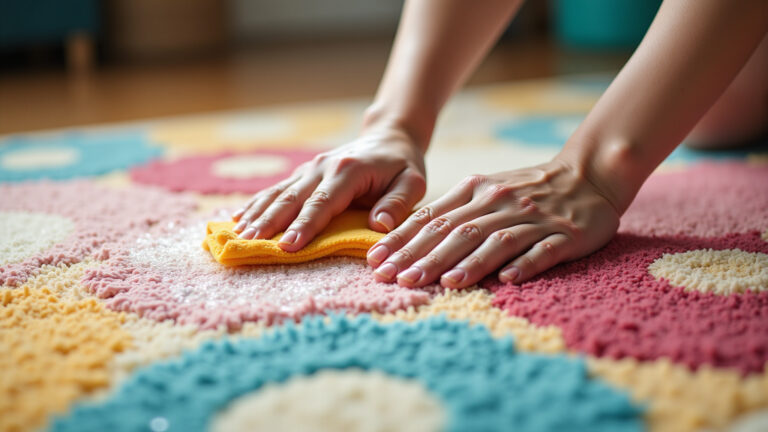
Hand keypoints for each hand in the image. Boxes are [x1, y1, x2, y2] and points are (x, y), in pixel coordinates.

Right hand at [231, 126, 426, 250]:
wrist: (388, 137)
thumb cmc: (402, 166)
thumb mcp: (413, 182)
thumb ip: (398, 203)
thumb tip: (379, 225)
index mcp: (348, 171)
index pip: (323, 202)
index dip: (305, 225)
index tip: (289, 246)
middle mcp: (322, 167)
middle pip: (292, 199)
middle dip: (270, 223)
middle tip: (250, 244)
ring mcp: (309, 169)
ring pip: (278, 194)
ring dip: (257, 215)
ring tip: (238, 237)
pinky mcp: (301, 175)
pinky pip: (275, 191)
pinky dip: (255, 205)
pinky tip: (237, 221)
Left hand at [366, 157, 620, 287]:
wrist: (588, 174)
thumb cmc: (526, 190)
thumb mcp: (485, 190)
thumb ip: (452, 212)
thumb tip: (407, 242)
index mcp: (476, 190)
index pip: (431, 217)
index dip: (402, 240)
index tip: (375, 261)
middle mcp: (500, 202)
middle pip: (457, 231)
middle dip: (424, 256)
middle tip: (397, 278)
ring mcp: (533, 218)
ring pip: (495, 240)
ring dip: (469, 262)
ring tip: (444, 282)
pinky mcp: (564, 234)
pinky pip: (543, 250)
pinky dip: (524, 264)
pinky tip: (507, 279)